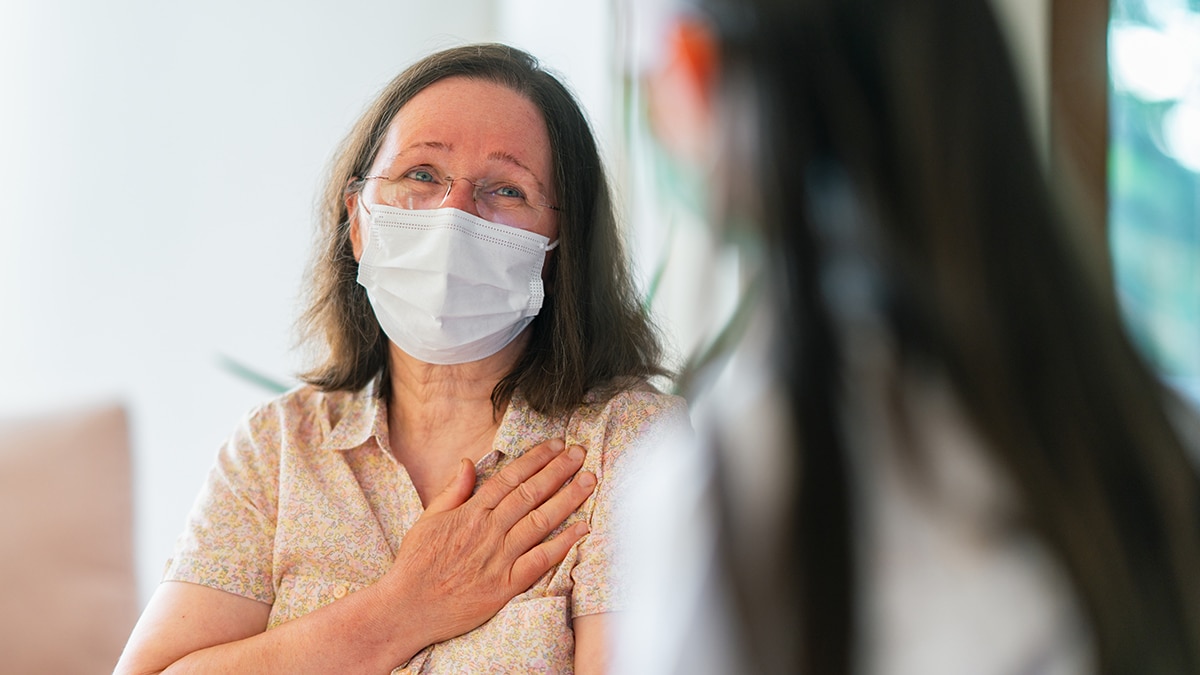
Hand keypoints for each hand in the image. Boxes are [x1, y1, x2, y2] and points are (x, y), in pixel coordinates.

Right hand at [383, 438, 595, 643]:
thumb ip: (453, 491)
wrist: (408, 609)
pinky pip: (540, 560)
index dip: (537, 459)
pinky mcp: (506, 585)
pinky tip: (583, 528)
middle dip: (559, 470)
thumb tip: (468, 462)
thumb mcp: (428, 519)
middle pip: (531, 493)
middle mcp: (488, 530)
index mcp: (471, 512)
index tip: (557, 445)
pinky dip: (563, 543)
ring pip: (541, 521)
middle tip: (581, 453)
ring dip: (568, 498)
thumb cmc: (416, 565)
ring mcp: (499, 557)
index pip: (511, 478)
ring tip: (589, 480)